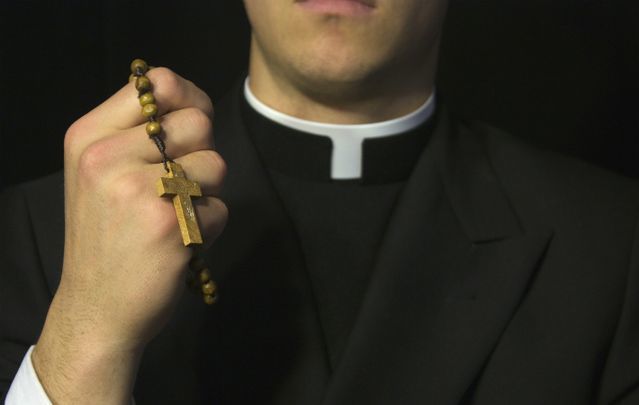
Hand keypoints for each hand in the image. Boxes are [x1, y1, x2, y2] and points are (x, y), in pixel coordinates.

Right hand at [32, 67, 226, 403]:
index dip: (188, 99)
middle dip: (201, 154)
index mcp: (88, 136)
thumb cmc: (106, 237)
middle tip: (177, 187)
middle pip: (198, 123)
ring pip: (215, 164)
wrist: (97, 308)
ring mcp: (138, 191)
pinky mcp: (169, 225)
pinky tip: (179, 243)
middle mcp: (107, 157)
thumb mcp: (99, 174)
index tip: (190, 126)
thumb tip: (192, 101)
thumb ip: (137, 134)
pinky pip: (219, 207)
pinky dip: (209, 227)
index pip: (157, 83)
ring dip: (207, 193)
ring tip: (175, 215)